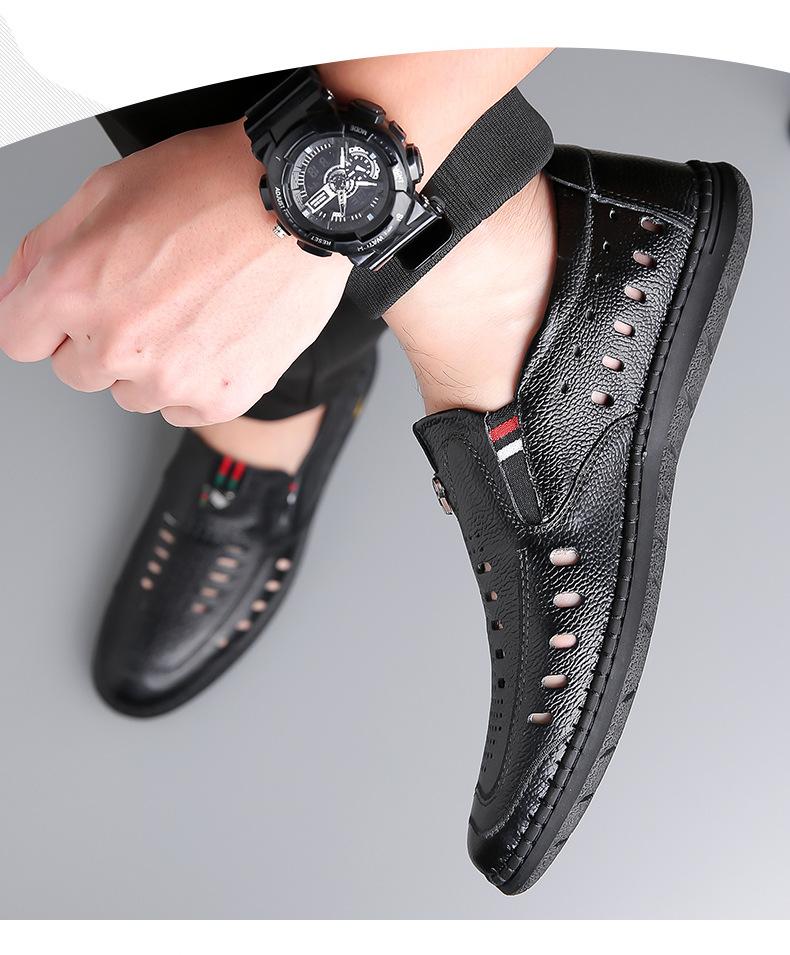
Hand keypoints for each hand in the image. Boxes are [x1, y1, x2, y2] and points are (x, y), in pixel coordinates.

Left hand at [0, 121, 349, 425]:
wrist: (301, 205)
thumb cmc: (214, 186)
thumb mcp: (107, 189)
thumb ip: (43, 250)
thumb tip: (16, 294)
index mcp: (76, 288)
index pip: (20, 340)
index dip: (45, 319)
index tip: (71, 312)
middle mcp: (118, 344)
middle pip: (77, 372)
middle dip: (101, 339)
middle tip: (150, 296)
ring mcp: (172, 377)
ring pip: (133, 394)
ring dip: (150, 364)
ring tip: (191, 310)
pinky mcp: (220, 397)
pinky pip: (182, 409)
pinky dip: (194, 381)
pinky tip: (216, 333)